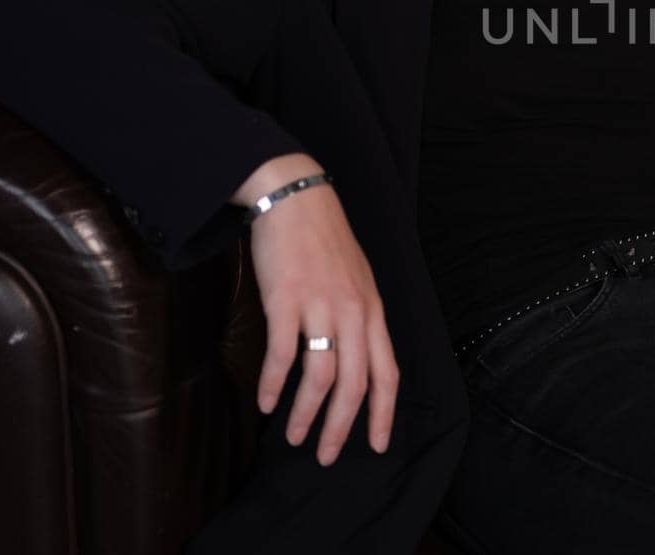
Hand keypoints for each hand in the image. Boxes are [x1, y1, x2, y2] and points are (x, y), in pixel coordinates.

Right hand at [244, 170, 398, 466]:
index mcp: (373, 311)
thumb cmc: (324, 241)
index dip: (384, 413)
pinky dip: (273, 383)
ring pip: (321, 376)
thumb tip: (355, 361)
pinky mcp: (286, 299)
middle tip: (328, 457)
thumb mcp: (356, 280)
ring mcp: (321, 306)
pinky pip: (282, 353)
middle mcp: (354, 312)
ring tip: (294, 438)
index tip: (378, 445)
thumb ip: (359, 319)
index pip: (388, 372)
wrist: (296, 198)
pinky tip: (265, 402)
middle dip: (343, 427)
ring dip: (307, 414)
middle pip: (356, 384)